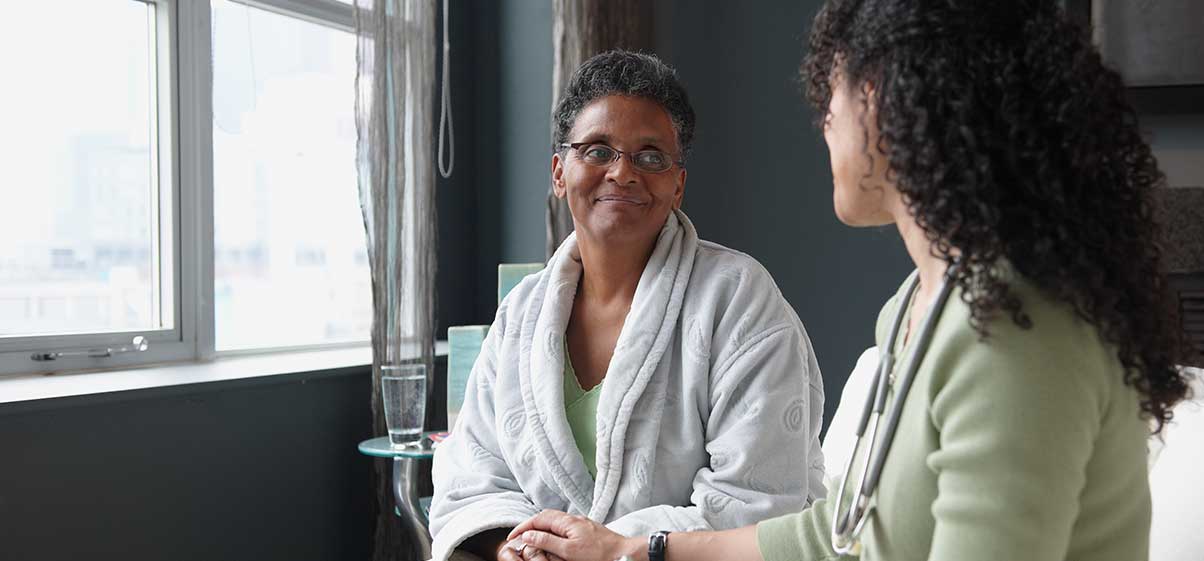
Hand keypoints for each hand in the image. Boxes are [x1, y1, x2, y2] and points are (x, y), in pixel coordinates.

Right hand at [508, 510, 643, 560]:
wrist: (624, 553)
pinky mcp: (587, 530)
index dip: (523, 527)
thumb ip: (547, 541)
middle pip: (546, 517)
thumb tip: (528, 535)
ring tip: (532, 540)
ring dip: (542, 529)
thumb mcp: (569, 551)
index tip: (512, 537)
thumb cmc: (599, 554)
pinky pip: (564, 528)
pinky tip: (553, 542)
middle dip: (530, 526)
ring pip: (555, 522)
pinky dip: (553, 533)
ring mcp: (581, 524)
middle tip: (519, 538)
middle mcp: (573, 519)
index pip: (539, 518)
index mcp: (567, 521)